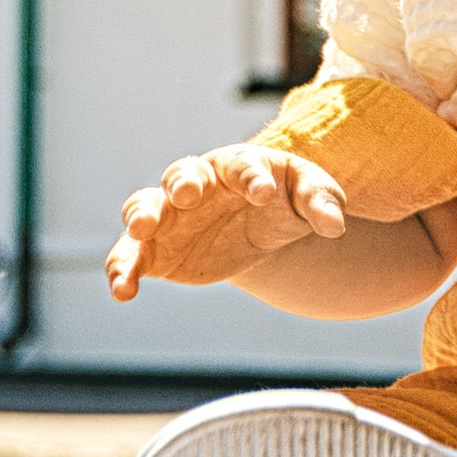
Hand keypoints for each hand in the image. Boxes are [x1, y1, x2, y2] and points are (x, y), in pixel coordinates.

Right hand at [105, 146, 346, 297]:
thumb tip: (335, 225)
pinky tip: (123, 292)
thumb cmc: (283, 199)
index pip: (242, 165)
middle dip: (183, 183)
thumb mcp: (308, 194)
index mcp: (237, 166)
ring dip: (140, 216)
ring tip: (141, 231)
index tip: (263, 193)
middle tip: (187, 194)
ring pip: (144, 207)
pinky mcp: (156, 250)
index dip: (251, 177)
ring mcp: (171, 216)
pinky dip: (122, 270)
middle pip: (181, 174)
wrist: (255, 228)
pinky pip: (130, 256)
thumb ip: (322, 201)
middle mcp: (197, 185)